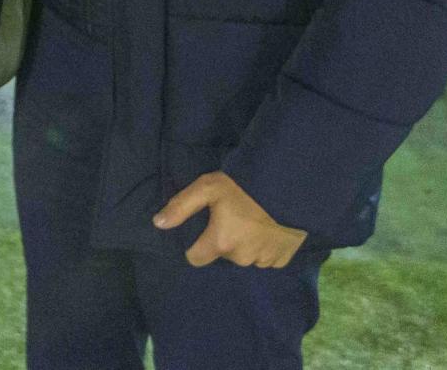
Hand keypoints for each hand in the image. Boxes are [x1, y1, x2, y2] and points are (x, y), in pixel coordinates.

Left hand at [153, 171, 307, 268]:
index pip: (195, 258)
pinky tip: (268, 227)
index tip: (203, 229)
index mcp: (220, 242)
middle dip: (223, 240)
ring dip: (245, 244)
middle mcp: (241, 258)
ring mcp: (264, 261)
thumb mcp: (208, 187)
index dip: (196, 245)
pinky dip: (264, 247)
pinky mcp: (282, 260)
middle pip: (222, 254)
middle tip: (232, 216)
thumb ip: (181, 206)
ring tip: (251, 220)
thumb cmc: (244, 186)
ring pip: (245, 257)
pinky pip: (266, 258)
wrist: (288, 186)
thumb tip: (158, 224)